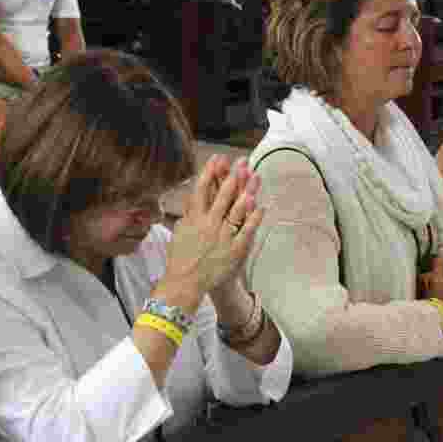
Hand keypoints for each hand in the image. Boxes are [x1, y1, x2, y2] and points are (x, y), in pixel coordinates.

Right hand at [157, 155, 263, 311]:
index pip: (202, 189)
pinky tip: (261, 206)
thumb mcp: (180, 231)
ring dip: (247, 193)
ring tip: (256, 178)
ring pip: (237, 211)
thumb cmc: (181, 257)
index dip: (210, 172)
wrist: (186, 283)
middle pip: (223, 196)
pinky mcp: (234, 250)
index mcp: (194, 218)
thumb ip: (188, 212)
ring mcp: (222, 237)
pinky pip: (247, 230)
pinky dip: (255, 218)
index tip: (218, 157)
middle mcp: (208, 225)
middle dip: (233, 176)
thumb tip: (193, 194)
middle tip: (242, 161)